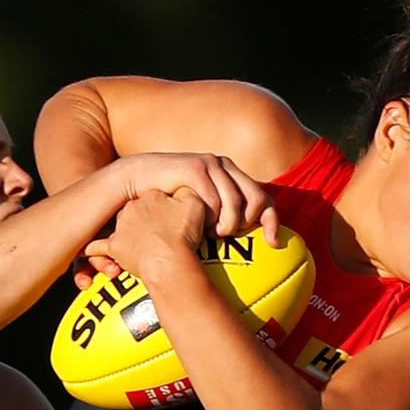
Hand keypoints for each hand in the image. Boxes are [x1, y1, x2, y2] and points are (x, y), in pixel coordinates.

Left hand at [82, 188, 209, 282]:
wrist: (170, 258)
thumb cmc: (183, 233)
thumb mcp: (195, 204)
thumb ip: (190, 194)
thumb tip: (189, 190)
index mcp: (149, 196)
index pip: (153, 196)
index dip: (163, 206)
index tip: (169, 215)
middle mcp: (130, 208)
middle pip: (135, 211)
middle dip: (143, 219)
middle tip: (155, 230)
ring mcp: (120, 228)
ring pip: (118, 227)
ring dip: (124, 234)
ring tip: (135, 245)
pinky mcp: (114, 247)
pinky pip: (97, 247)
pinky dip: (95, 251)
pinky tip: (89, 251)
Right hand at [117, 152, 278, 245]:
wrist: (137, 180)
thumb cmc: (170, 201)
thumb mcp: (200, 211)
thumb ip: (221, 219)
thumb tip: (247, 241)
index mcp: (231, 176)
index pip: (264, 199)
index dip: (272, 222)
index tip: (272, 245)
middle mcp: (225, 166)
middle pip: (256, 200)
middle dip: (245, 224)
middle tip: (225, 236)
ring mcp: (210, 164)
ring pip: (235, 203)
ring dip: (226, 225)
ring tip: (211, 234)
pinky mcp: (195, 168)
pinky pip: (214, 200)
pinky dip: (210, 217)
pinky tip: (201, 225)